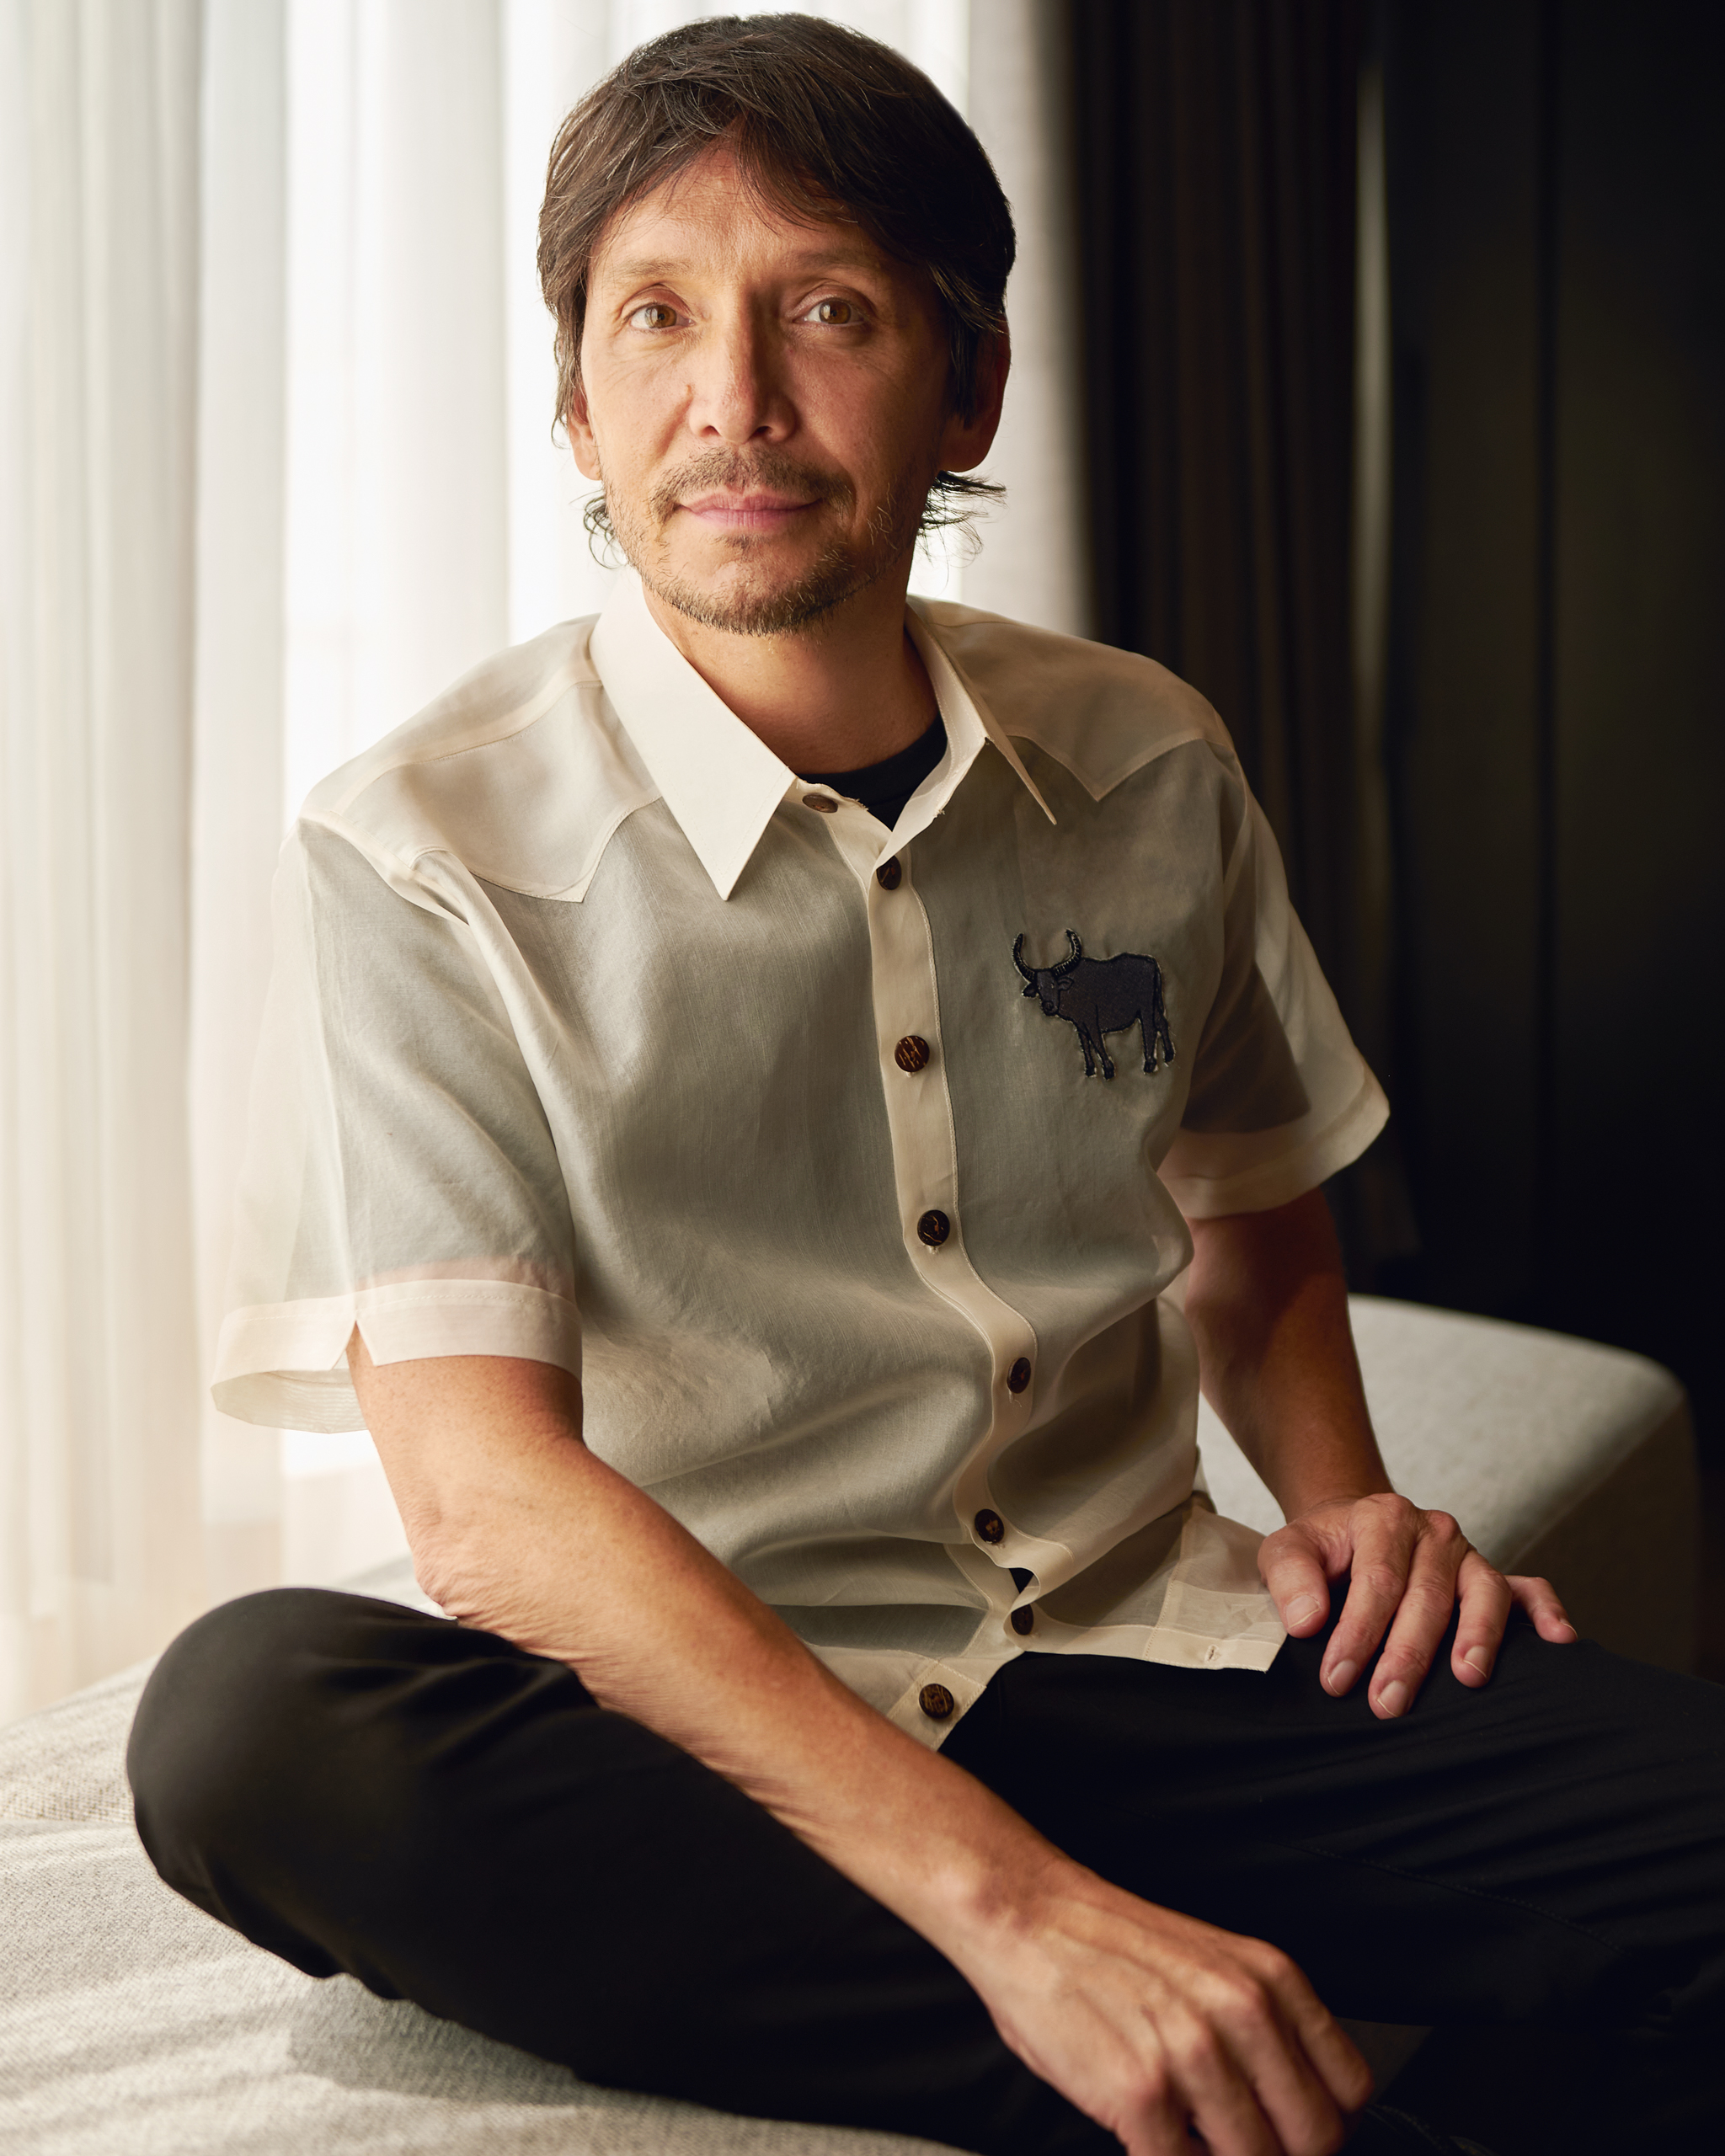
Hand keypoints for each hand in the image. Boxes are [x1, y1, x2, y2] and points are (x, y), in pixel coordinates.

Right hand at [956, 1854, 1371, 2154]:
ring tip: (1188, 2136)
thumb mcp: (1214, 1965)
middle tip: (1235, 2144)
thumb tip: (1296, 2110)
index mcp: (1271, 1979)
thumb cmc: (1110, 1947)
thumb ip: (1265, 2028)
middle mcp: (1243, 2013)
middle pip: (1315, 2140)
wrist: (1027, 1917)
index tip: (1293, 2134)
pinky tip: (1151, 2139)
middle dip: (1279, 2155)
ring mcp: (1194, 2055)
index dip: (1324, 2127)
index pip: (1351, 2091)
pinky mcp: (1142, 2093)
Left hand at [1258, 1493, 1577, 1716]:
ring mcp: (1467, 1554)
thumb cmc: (1324, 1550)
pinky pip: (1528, 1589)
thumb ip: (1291, 1578)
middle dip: (1407, 1654)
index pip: (1376, 1582)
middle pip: (1427, 1595)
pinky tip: (1559, 1640)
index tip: (1338, 1679)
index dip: (1358, 1633)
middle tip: (1388, 1704)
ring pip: (1482, 1592)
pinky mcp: (1492, 1575)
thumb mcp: (1288, 1550)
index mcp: (1382, 1518)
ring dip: (1478, 1637)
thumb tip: (1309, 1623)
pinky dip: (1546, 1612)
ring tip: (1468, 1679)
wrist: (1353, 1530)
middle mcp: (1432, 1531)